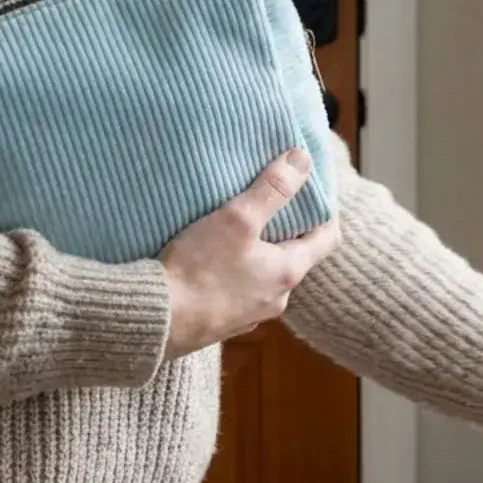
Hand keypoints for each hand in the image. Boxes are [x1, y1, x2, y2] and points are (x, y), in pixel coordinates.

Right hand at [161, 148, 341, 358]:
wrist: (154, 322)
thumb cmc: (198, 270)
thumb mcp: (238, 219)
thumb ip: (272, 189)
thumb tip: (302, 160)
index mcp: (289, 272)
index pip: (328, 238)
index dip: (325, 212)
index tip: (313, 191)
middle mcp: (277, 299)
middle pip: (295, 256)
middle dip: (287, 229)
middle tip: (272, 202)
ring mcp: (250, 315)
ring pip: (265, 275)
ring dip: (258, 252)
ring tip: (239, 228)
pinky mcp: (222, 323)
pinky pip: (239, 291)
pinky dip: (235, 272)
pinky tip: (212, 260)